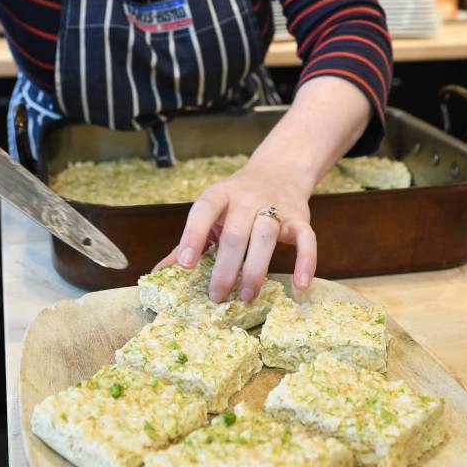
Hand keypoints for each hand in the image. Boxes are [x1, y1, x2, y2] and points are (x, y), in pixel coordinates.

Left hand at [154, 161, 316, 302]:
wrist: (279, 171)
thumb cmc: (237, 202)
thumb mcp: (212, 213)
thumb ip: (191, 241)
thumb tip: (159, 272)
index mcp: (220, 195)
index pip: (204, 209)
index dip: (192, 235)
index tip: (184, 265)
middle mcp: (247, 198)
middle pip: (235, 233)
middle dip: (225, 268)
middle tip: (217, 296)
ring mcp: (276, 206)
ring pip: (266, 235)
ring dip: (256, 269)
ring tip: (247, 295)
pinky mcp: (300, 218)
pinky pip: (306, 239)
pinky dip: (306, 261)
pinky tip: (300, 285)